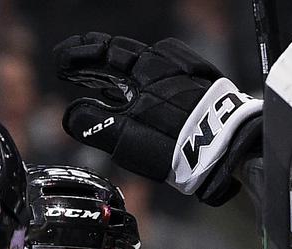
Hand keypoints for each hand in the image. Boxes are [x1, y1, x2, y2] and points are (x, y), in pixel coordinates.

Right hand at [53, 33, 261, 204]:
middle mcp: (168, 64)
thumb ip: (95, 125)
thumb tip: (70, 115)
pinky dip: (141, 82)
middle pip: (125, 54)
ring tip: (99, 81)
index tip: (60, 61)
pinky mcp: (200, 92)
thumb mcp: (128, 139)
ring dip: (118, 70)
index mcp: (148, 69)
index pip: (106, 52)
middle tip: (73, 65)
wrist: (231, 153)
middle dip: (95, 58)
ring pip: (144, 65)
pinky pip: (163, 78)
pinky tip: (138, 96)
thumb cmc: (180, 146)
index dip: (79, 55)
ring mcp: (186, 76)